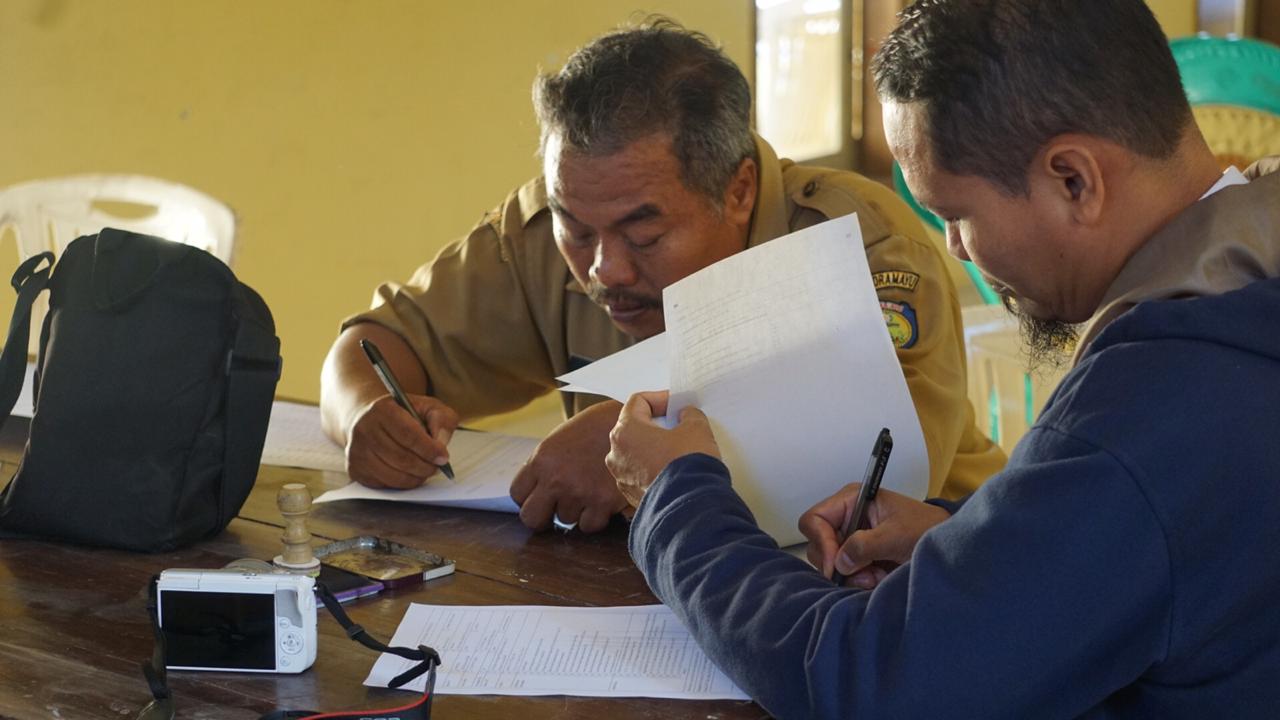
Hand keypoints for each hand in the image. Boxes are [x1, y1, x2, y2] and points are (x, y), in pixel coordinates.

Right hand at [345, 394, 457, 488]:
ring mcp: (357, 451)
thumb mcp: (427, 406)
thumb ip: (441, 419)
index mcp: (382, 410)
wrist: (367, 417)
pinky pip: (383, 484)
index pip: (408, 434)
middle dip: (425, 467)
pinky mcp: (355, 468)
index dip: (428, 449)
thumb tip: (441, 442)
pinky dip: (401, 483)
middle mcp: (364, 430)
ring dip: (415, 477)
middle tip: (437, 467)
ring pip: (392, 475)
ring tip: (425, 470)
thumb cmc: (401, 413)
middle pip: (401, 458)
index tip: (443, 457)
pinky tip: (408, 473)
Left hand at [510, 401, 628, 532]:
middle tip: (554, 510)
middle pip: (531, 518)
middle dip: (542, 517)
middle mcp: (555, 479)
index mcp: (541, 459)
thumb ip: (545, 465)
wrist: (632, 421)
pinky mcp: (602, 502)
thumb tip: (536, 490)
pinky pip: (589, 525)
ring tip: (590, 488)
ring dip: (576, 510)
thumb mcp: (560, 439)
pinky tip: (602, 497)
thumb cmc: (595, 426)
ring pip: (565, 520)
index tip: (539, 496)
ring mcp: (579, 492)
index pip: (517, 494)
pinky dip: (596, 516)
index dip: (528, 497)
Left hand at [606, 391, 719, 507]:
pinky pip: (639, 473)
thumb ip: (689, 414)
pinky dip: (653, 467)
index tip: (676, 404)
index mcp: (625, 430)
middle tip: (678, 425)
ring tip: (677, 449)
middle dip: (656, 423)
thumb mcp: (696, 428)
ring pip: (635, 452)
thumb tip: (685, 415)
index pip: (638, 401)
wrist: (690, 507)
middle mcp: (616, 452)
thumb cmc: (688, 465)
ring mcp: (621, 476)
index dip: (660, 398)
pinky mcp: (630, 495)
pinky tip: (672, 470)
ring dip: (653, 446)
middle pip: (633, 427)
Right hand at [799, 486, 949, 588]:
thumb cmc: (927, 529)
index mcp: (852, 500)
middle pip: (818, 543)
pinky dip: (858, 579)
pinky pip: (844, 572)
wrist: (949, 546)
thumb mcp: (896, 536)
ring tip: (877, 575)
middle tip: (865, 573)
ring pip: (831, 562)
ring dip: (851, 574)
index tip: (835, 565)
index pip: (814, 519)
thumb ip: (864, 546)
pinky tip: (878, 577)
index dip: (820, 542)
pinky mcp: (858, 555)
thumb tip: (839, 562)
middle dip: (839, 563)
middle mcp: (847, 517)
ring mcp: (851, 537)